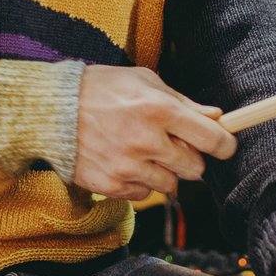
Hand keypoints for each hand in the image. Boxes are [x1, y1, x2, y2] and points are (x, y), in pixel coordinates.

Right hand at [71, 66, 235, 201]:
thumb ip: (183, 102)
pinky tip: (123, 161)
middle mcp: (146, 141)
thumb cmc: (100, 89)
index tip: (224, 145)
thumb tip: (216, 117)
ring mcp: (127, 166)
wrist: (51, 110)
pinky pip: (142, 195)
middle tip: (174, 145)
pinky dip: (138, 182)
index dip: (224, 144)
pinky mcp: (110, 185)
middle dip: (190, 158)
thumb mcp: (144, 81)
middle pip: (195, 168)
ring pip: (170, 185)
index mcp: (159, 109)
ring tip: (143, 152)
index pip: (212, 138)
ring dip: (163, 172)